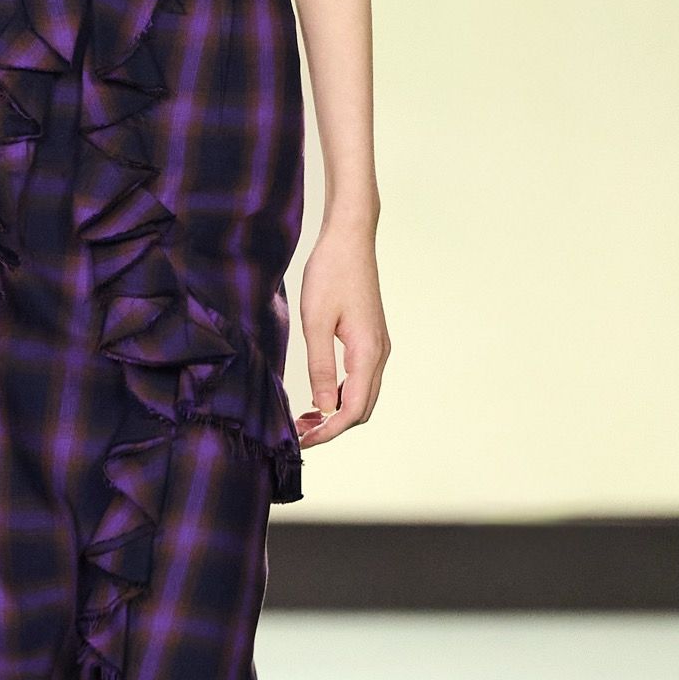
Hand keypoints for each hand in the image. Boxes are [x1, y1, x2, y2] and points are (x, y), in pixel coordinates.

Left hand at [295, 220, 388, 446]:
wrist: (349, 239)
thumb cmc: (330, 273)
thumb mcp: (316, 321)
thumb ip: (320, 367)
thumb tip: (323, 409)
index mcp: (367, 352)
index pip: (352, 410)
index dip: (328, 431)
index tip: (301, 441)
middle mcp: (379, 354)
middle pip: (361, 409)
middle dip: (332, 427)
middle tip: (298, 434)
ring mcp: (378, 347)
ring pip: (362, 396)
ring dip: (336, 412)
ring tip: (304, 419)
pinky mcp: (371, 339)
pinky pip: (361, 379)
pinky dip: (340, 395)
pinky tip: (318, 395)